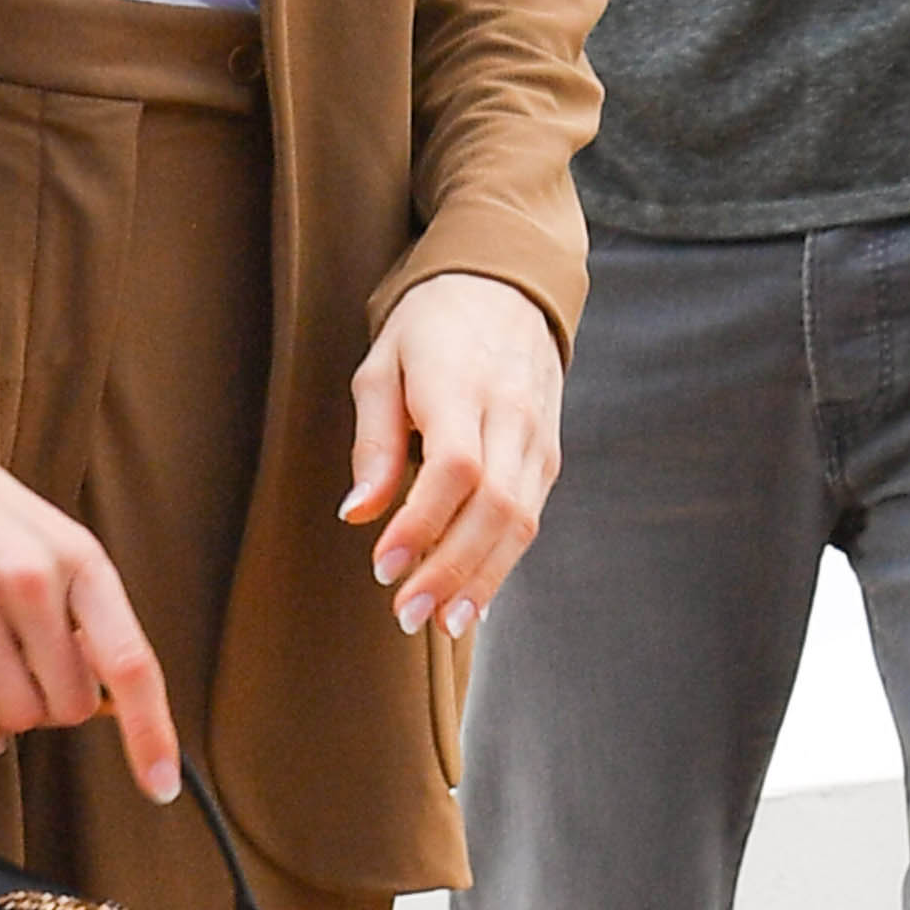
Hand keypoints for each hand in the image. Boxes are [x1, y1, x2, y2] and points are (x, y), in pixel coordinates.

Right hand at [0, 395, 178, 798]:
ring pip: (16, 717)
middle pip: (70, 706)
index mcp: (80, 557)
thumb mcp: (48, 539)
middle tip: (28, 676)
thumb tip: (110, 701)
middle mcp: (31, 579)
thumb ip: (81, 612)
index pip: (131, 663)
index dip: (152, 733)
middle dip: (54, 709)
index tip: (160, 785)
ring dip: (9, 718)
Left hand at [343, 271, 563, 637]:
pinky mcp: (549, 455)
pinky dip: (503, 563)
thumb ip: (373, 438)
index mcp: (463, 385)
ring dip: (482, 580)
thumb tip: (359, 511)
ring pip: (520, 521)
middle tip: (409, 616)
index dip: (421, 523)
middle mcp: (511, 414)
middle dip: (451, 570)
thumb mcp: (383, 364)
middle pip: (494, 506)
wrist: (509, 285)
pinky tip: (474, 599)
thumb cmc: (432, 325)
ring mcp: (538, 437)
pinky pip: (531, 517)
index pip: (455, 468)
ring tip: (444, 625)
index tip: (383, 566)